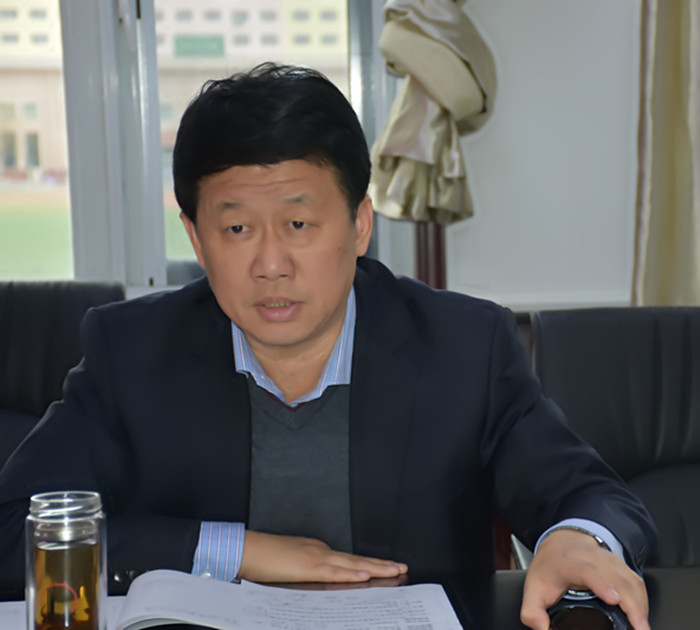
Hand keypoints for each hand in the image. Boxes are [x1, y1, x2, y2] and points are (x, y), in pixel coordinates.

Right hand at [238, 530, 407, 582]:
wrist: (247, 549)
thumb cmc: (263, 558)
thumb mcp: (289, 565)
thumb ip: (306, 571)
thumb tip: (318, 581)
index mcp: (316, 551)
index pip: (348, 559)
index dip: (368, 564)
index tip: (384, 569)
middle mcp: (320, 550)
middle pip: (356, 558)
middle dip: (380, 564)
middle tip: (401, 567)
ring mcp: (316, 557)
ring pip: (352, 563)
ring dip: (376, 567)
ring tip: (395, 571)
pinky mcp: (309, 566)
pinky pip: (335, 571)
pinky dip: (352, 572)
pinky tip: (366, 575)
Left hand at [520, 529, 649, 629]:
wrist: (561, 542)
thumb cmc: (550, 566)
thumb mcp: (533, 587)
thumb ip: (532, 611)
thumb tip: (541, 628)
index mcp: (569, 562)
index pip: (587, 570)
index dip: (602, 584)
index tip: (614, 600)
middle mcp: (592, 557)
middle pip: (618, 579)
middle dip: (632, 605)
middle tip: (639, 628)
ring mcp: (609, 560)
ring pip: (631, 580)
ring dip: (641, 605)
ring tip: (642, 627)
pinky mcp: (621, 565)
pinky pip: (637, 582)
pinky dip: (643, 601)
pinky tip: (642, 617)